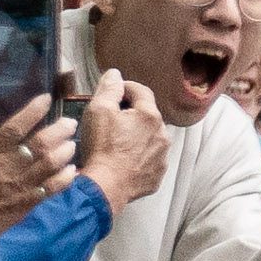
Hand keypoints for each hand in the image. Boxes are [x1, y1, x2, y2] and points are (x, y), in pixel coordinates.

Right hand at [0, 90, 76, 234]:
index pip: (13, 128)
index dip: (32, 112)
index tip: (45, 99)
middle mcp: (3, 169)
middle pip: (39, 145)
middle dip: (58, 131)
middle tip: (70, 123)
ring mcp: (16, 189)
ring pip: (49, 165)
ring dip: (65, 152)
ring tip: (73, 144)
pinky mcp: (24, 207)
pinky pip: (50, 190)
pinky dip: (65, 179)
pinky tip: (73, 171)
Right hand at [78, 72, 171, 207]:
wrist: (106, 186)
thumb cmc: (101, 147)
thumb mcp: (98, 110)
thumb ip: (109, 89)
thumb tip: (116, 74)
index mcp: (150, 115)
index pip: (141, 91)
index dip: (125, 88)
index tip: (113, 91)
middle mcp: (162, 134)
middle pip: (147, 115)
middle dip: (131, 113)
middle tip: (110, 119)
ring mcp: (162, 156)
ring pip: (150, 138)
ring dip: (136, 136)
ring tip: (116, 142)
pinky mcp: (157, 174)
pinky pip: (149, 159)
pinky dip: (138, 156)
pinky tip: (122, 159)